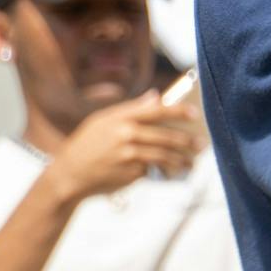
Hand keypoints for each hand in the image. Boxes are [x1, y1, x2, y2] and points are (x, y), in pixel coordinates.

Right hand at [46, 91, 203, 204]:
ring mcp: (129, 155)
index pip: (156, 111)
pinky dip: (162, 171)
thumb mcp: (103, 120)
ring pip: (165, 156)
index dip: (178, 112)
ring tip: (191, 163)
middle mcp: (126, 135)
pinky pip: (151, 170)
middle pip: (166, 136)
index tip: (194, 115)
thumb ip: (132, 109)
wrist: (69, 174)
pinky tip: (170, 173)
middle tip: (201, 145)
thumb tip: (156, 97)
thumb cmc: (87, 144)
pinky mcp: (130, 174)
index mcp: (121, 118)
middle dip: (187, 142)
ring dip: (182, 160)